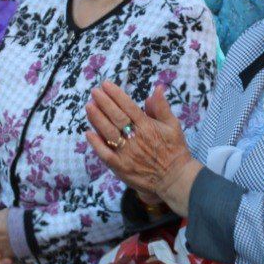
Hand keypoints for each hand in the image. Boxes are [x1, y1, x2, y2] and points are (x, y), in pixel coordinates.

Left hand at [85, 83, 194, 200]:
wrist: (175, 178)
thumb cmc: (175, 150)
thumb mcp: (173, 125)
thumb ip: (162, 107)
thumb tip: (157, 88)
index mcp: (147, 126)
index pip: (128, 107)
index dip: (116, 95)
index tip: (106, 85)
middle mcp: (135, 138)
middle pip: (116, 117)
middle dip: (104, 103)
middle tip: (94, 92)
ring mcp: (127, 153)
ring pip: (108, 133)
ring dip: (97, 119)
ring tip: (89, 106)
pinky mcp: (121, 167)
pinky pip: (105, 154)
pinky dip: (96, 144)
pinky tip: (88, 133)